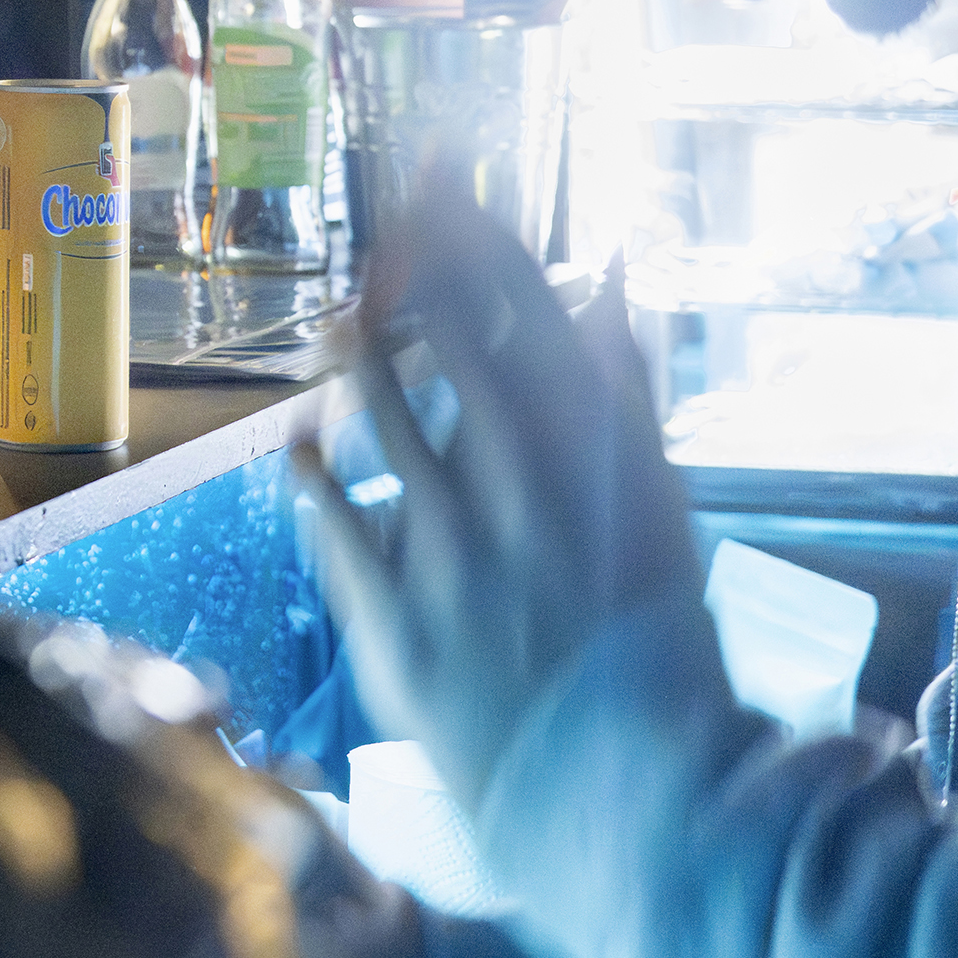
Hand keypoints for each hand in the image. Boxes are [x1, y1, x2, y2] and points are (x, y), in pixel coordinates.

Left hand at [292, 179, 701, 818]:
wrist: (621, 782)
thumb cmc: (644, 630)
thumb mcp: (657, 501)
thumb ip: (623, 387)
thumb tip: (610, 274)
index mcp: (592, 457)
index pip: (523, 309)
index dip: (473, 230)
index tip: (438, 175)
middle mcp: (520, 491)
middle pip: (447, 344)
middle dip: (404, 269)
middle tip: (376, 229)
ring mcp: (453, 555)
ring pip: (380, 419)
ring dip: (353, 355)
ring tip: (339, 320)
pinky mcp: (397, 621)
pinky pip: (331, 522)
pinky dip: (309, 468)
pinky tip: (300, 438)